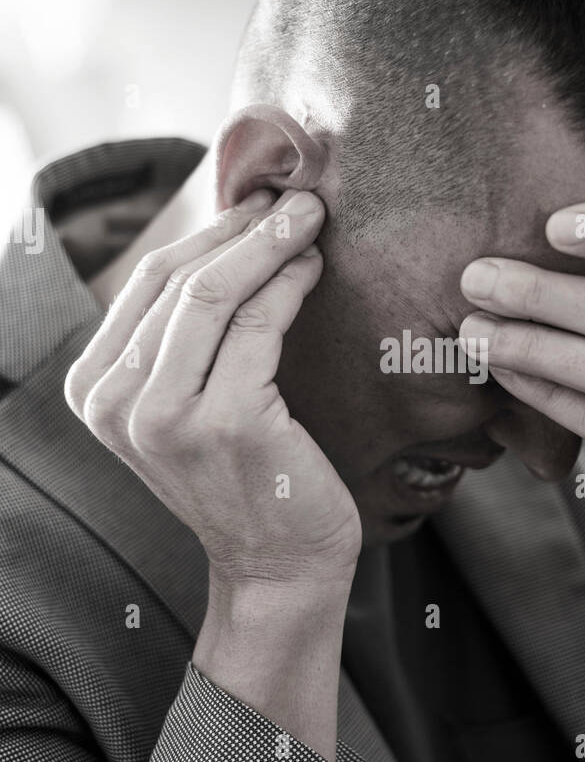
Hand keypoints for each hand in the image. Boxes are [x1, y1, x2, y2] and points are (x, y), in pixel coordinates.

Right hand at [65, 189, 361, 586]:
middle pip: (177, 279)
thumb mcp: (184, 401)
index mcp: (95, 392)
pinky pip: (261, 324)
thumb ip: (180, 335)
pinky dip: (290, 282)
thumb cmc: (243, 474)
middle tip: (294, 198)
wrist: (277, 563)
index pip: (145, 282)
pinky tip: (313, 268)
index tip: (256, 202)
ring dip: (269, 244)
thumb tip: (226, 231)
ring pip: (214, 293)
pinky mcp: (226, 423)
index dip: (206, 230)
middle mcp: (117, 405)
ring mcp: (167, 417)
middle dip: (243, 226)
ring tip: (310, 220)